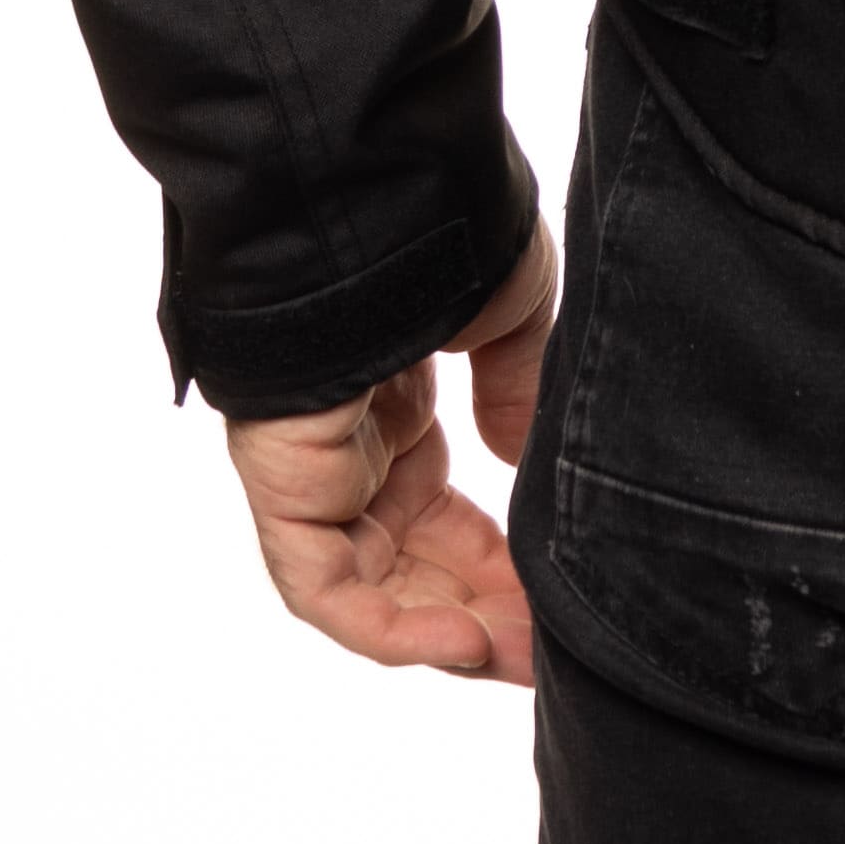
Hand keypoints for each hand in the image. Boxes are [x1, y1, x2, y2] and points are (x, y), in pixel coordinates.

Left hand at [222, 219, 557, 679]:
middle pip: (414, 562)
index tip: (561, 598)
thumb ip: (517, 389)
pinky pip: (327, 588)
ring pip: (376, 587)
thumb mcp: (510, 308)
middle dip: (487, 610)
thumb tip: (519, 459)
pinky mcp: (283, 484)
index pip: (444, 513)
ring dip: (451, 631)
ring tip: (527, 659)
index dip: (504, 561)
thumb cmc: (445, 221)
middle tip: (557, 650)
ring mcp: (313, 467)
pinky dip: (392, 629)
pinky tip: (466, 642)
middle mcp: (349, 443)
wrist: (374, 184)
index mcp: (395, 400)